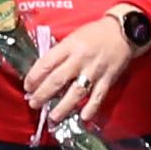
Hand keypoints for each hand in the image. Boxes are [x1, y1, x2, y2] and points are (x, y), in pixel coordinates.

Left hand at [22, 14, 142, 131]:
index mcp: (69, 46)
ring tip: (53, 117)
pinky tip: (83, 117)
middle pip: (58, 79)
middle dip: (43, 94)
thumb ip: (59, 53)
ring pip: (77, 91)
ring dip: (64, 106)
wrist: (123, 32)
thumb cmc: (95, 34)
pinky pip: (98, 96)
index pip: (46, 63)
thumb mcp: (72, 37)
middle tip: (34, 103)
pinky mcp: (108, 79)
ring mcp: (95, 70)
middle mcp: (80, 59)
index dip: (34, 77)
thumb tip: (43, 71)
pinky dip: (91, 107)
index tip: (27, 86)